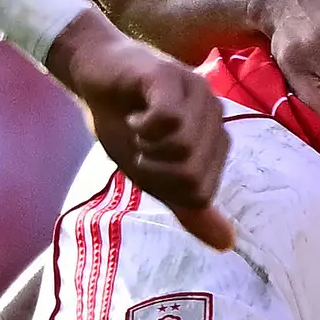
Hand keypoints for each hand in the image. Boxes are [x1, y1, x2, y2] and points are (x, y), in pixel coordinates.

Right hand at [45, 13, 234, 250]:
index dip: (164, 186)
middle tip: (140, 145)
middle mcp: (214, 115)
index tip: (148, 162)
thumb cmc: (122, 121)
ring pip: (183, 148)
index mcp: (215, 141)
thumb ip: (189, 206)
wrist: (92, 74)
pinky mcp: (170, 76)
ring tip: (138, 129)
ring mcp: (196, 92)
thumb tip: (227, 245)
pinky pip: (168, 119)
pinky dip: (143, 127)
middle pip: (192, 174)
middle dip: (154, 170)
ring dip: (147, 148)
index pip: (201, 192)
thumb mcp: (155, 175)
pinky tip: (135, 116)